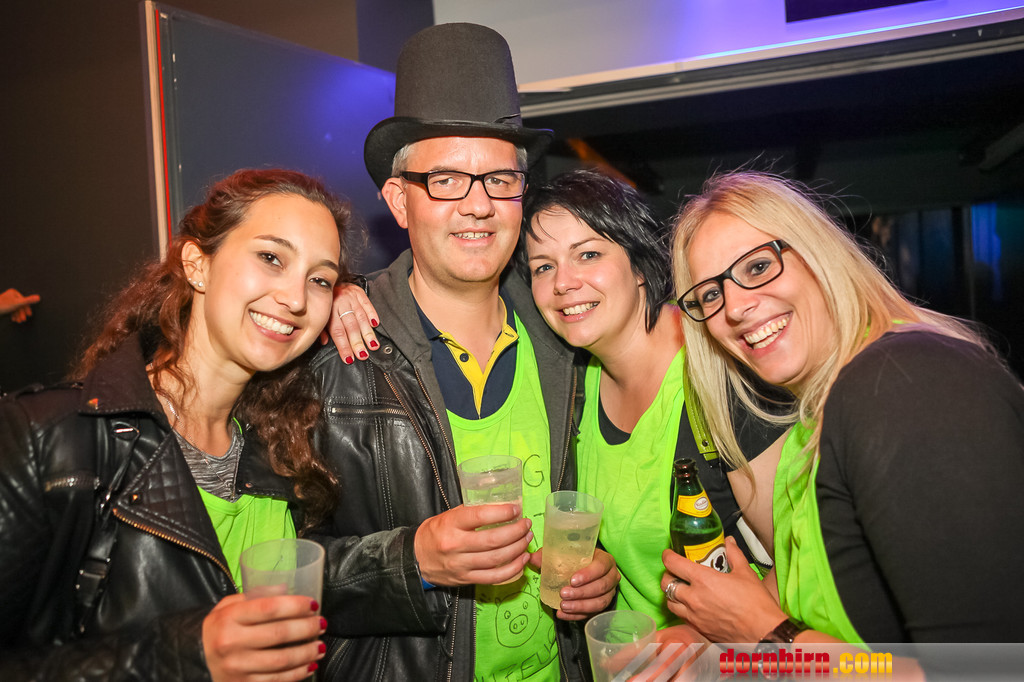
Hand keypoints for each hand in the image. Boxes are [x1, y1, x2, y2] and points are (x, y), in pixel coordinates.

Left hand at [0, 288, 39, 321]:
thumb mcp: (17, 303)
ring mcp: (6, 300)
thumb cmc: (3, 305)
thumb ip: (28, 300)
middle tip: (23, 320)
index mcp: (14, 292)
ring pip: (15, 308)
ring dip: (17, 315)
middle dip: (21, 313)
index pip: (23, 301)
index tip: (29, 315)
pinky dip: (13, 315)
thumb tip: (39, 297)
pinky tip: (13, 319)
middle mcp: (10, 295)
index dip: (26, 308)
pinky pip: (10, 310)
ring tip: (18, 321)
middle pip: (19, 305)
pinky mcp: (3, 305)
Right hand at [202, 593, 326, 681]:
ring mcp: (237, 667)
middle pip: (279, 634)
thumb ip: (254, 596)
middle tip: (322, 623)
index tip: (313, 604)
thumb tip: (286, 588)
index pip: (268, 608)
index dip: (295, 605)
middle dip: (307, 628)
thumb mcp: (227, 606)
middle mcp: (231, 643)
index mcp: (229, 618)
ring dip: (307, 653)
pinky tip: (309, 666)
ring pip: (281, 660)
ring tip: (321, 646)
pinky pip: (276, 680)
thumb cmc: (217, 629)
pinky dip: (297, 674)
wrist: (192, 660)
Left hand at [322, 282, 378, 362]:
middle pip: (351, 326)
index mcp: (329, 310)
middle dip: (357, 342)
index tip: (349, 358)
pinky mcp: (359, 292)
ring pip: (361, 317)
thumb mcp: (319, 314)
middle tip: (363, 355)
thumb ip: (322, 329)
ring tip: (373, 345)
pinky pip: (367, 304)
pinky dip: (372, 314)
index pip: (338, 332)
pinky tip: (376, 324)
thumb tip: (325, 342)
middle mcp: (340, 302)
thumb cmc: (324, 300)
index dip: (344, 346)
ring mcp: (351, 296)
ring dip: (367, 333)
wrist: (327, 277)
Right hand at [414, 504, 532, 585]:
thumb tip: (501, 508)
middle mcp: (456, 545)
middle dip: (515, 532)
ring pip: (497, 559)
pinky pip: (494, 577)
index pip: (479, 516)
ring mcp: (461, 565)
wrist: (417, 558)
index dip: (502, 513)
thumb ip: (471, 513)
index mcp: (451, 524)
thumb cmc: (436, 533)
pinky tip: (522, 560)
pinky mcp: (466, 580)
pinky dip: (512, 569)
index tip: (516, 509)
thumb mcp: (449, 516)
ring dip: (518, 549)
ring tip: (527, 539)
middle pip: (493, 540)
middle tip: (526, 525)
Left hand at [528, 547, 618, 619]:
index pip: (601, 566)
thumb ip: (548, 555)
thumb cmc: (576, 560)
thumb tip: (531, 558)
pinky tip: (563, 614)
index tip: (572, 580)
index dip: (588, 574)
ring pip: (599, 603)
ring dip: (580, 606)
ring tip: (563, 606)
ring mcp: (609, 593)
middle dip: (581, 592)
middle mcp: (611, 576)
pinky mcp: (603, 606)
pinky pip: (592, 614)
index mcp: (605, 560)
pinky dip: (576, 615)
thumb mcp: (564, 554)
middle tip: (563, 594)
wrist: (584, 570)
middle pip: (601, 587)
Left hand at [660, 537, 783, 642]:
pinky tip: (691, 606)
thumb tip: (729, 542)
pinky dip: (681, 610)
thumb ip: (734, 554)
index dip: (668, 556)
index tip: (669, 553)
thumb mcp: (746, 573)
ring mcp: (694, 616)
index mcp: (703, 580)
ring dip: (672, 594)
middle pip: (666, 584)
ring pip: (670, 603)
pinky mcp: (698, 629)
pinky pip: (681, 617)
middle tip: (675, 571)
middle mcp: (694, 598)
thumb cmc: (756, 603)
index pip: (673, 564)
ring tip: (681, 589)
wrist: (763, 633)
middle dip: (667, 575)